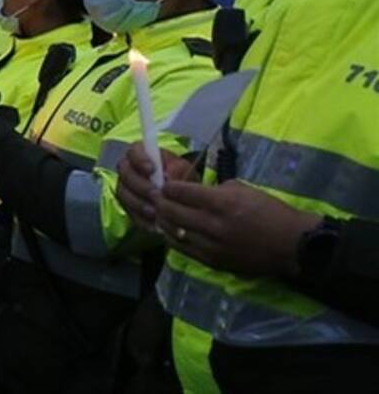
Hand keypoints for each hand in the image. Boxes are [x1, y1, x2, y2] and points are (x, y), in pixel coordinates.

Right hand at [115, 143, 193, 228]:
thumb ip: (175, 170)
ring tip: (155, 211)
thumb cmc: (179, 175)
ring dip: (139, 204)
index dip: (139, 160)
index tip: (151, 169)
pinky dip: (142, 219)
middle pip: (125, 175)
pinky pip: (130, 213)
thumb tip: (167, 178)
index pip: (132, 152)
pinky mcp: (128, 207)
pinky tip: (153, 224)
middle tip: (155, 194)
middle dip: (140, 185)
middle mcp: (128, 170)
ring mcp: (125, 189)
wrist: (180, 195)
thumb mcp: (182, 168)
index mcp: (140, 154)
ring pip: (124, 195)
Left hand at [154, 179, 320, 277]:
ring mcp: (212, 247)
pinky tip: (170, 231)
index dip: (167, 187)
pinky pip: (184, 249)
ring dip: (163, 221)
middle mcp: (213, 226)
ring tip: (159, 213)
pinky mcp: (214, 263)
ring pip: (173, 232)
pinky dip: (173, 238)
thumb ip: (214, 190)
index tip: (162, 184)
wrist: (292, 245)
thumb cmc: (270, 212)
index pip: (180, 192)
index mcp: (221, 203)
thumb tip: (191, 191)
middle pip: (171, 212)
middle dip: (159, 202)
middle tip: (154, 196)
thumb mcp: (242, 189)